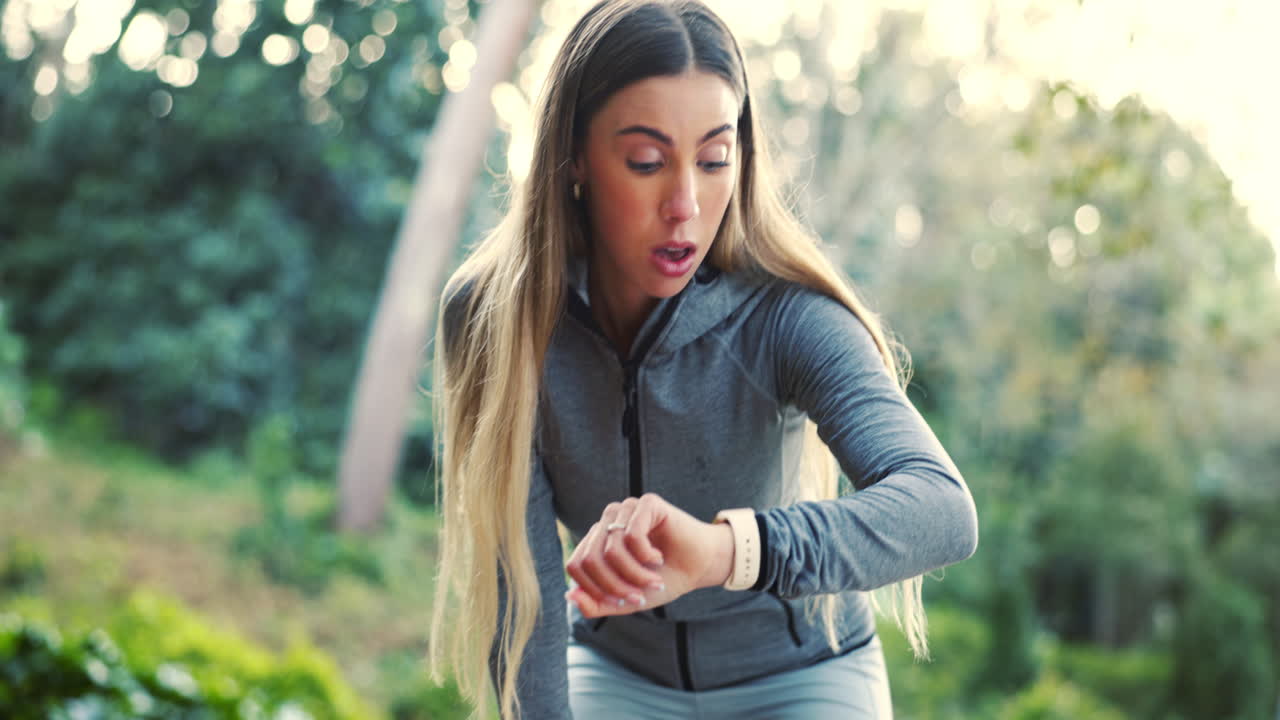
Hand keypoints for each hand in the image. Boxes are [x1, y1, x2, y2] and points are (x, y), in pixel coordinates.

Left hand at [564, 492, 734, 617]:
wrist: (700, 567)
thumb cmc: (663, 580)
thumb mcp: (626, 600)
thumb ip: (596, 603)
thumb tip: (569, 595)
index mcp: (597, 541)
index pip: (576, 565)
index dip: (595, 590)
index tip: (623, 602)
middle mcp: (607, 522)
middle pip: (591, 559)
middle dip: (615, 586)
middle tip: (639, 597)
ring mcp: (625, 509)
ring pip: (611, 549)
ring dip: (634, 574)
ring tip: (653, 580)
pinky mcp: (646, 503)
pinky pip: (631, 534)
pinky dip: (645, 556)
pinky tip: (658, 558)